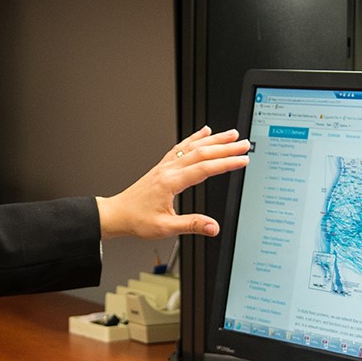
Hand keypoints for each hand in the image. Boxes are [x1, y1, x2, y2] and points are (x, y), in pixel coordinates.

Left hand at [94, 126, 249, 239]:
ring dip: (214, 139)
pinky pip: (181, 146)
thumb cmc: (137, 220)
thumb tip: (213, 227)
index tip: (242, 160)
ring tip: (232, 134)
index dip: (225, 163)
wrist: (116, 214)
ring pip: (192, 146)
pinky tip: (204, 132)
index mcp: (170, 183)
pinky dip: (195, 137)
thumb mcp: (165, 228)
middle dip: (225, 147)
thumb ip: (191, 226)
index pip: (204, 168)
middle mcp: (168, 170)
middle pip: (201, 153)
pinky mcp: (163, 166)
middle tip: (245, 144)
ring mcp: (165, 166)